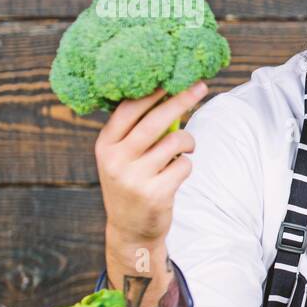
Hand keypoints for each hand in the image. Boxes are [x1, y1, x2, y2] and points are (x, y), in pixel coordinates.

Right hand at [96, 83, 205, 245]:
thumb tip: (169, 96)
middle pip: (156, 121)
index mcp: (105, 145)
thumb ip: (138, 132)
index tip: (171, 77)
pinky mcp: (156, 193)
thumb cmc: (132, 182)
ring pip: (176, 141)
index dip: (152, 92)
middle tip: (201, 86)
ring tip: (186, 147)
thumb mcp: (123, 157)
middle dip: (181, 100)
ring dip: (189, 141)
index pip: (129, 109)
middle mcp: (116, 159)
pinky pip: (185, 165)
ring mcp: (135, 177)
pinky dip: (187, 165)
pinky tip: (176, 174)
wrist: (130, 229)